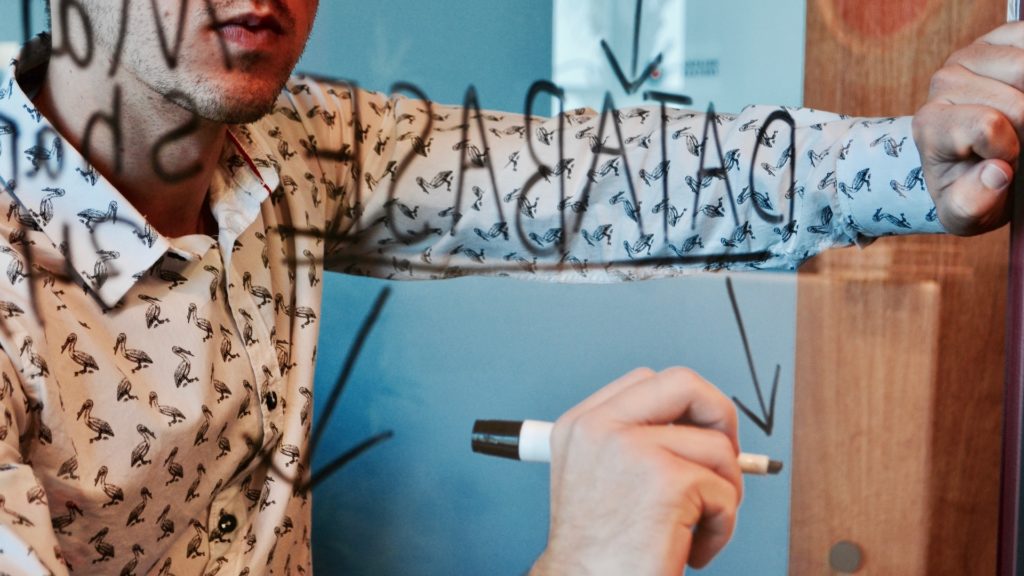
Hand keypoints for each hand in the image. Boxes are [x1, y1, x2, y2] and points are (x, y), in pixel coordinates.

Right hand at [531, 367, 742, 575]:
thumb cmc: (599, 553)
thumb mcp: (599, 480)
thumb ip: (636, 444)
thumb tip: (702, 429)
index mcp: (581, 425)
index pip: (647, 380)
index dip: (685, 406)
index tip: (695, 438)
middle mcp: (600, 428)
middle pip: (684, 383)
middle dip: (721, 418)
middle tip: (722, 461)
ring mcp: (632, 448)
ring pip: (718, 447)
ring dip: (722, 493)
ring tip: (694, 528)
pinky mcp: (668, 480)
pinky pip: (725, 492)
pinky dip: (721, 527)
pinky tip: (692, 550)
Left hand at [913, 22, 1023, 235]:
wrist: (976, 164)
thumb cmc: (973, 188)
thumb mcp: (966, 212)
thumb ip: (973, 202)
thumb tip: (997, 173)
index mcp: (931, 124)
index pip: (987, 125)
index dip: (1009, 150)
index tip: (1004, 165)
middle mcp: (944, 83)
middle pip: (1018, 101)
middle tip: (1017, 142)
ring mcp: (970, 56)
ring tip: (1022, 122)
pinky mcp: (999, 37)